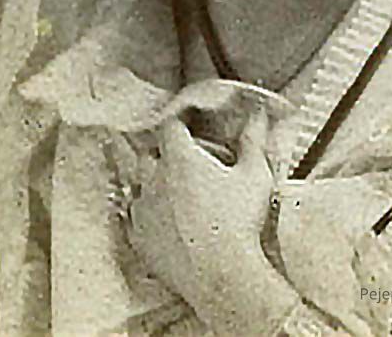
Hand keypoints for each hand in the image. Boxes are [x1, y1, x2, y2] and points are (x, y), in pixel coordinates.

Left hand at [159, 105, 297, 333]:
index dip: (180, 123)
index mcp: (179, 158)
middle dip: (164, 153)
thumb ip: (253, 141)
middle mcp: (153, 180)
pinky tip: (161, 219)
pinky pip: (133, 220)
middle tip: (185, 161)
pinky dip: (146, 215)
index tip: (190, 126)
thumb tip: (258, 116)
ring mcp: (142, 212)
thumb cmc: (239, 221)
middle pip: (149, 154)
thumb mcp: (254, 175)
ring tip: (174, 191)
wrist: (223, 276)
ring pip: (138, 186)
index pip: (170, 126)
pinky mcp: (139, 240)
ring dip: (152, 184)